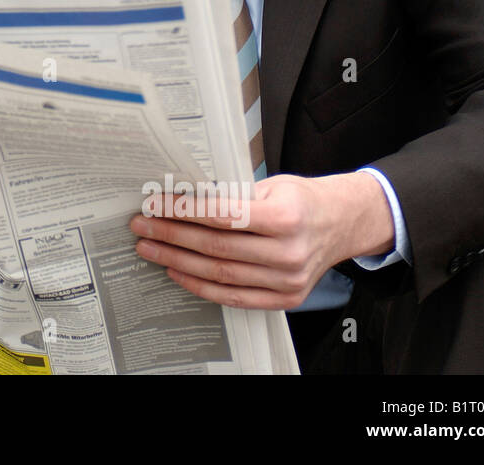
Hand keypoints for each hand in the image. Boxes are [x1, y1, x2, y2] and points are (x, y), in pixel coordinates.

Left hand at [128, 172, 394, 309]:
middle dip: (172, 236)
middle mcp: (289, 251)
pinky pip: (234, 297)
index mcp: (286, 216)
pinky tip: (176, 271)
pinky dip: (200, 286)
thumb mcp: (270, 185)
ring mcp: (289, 279)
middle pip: (216, 247)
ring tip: (150, 248)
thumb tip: (178, 198)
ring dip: (178, 261)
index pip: (223, 215)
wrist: (341, 223)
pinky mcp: (286, 298)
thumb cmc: (299, 200)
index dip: (183, 211)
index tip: (154, 205)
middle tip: (141, 227)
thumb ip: (231, 196)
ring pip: (220, 274)